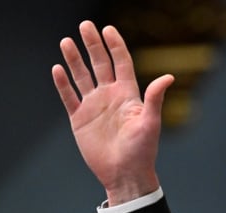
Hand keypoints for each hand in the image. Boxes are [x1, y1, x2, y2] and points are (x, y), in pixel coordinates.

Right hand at [52, 21, 173, 205]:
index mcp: (128, 94)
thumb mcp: (150, 123)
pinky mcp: (80, 119)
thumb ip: (155, 98)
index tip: (108, 29)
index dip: (115, 45)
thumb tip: (168, 77)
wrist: (124, 174)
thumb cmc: (142, 151)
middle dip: (92, 45)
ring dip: (74, 60)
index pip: (121, 62)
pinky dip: (63, 84)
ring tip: (66, 42)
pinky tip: (57, 69)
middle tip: (84, 25)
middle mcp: (110, 96)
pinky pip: (69, 97)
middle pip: (100, 64)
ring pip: (82, 77)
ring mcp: (94, 106)